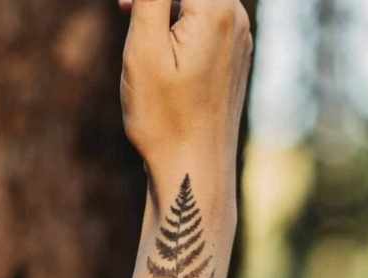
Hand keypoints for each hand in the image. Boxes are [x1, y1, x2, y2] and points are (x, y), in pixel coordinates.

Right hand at [118, 0, 252, 181]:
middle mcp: (237, 18)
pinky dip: (181, 18)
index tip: (127, 9)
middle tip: (125, 11)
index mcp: (216, 10)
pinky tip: (161, 47)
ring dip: (165, 3)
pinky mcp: (236, 57)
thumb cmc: (165, 118)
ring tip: (134, 22)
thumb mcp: (144, 49)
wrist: (195, 170)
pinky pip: (210, 18)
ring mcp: (241, 39)